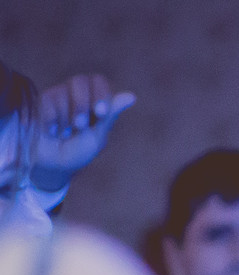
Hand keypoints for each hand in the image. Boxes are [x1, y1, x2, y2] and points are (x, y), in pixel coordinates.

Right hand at [32, 74, 134, 192]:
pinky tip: (53, 132)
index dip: (100, 93)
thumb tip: (132, 96)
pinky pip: (47, 101)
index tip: (100, 113)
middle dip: (81, 104)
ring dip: (65, 116)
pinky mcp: (42, 102)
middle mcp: (77, 94)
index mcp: (95, 100)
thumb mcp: (97, 135)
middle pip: (79, 80)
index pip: (98, 81)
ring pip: (62, 92)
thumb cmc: (79, 151)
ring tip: (65, 133)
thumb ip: (110, 114)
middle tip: (80, 126)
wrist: (52, 164)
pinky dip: (51, 120)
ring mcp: (59, 96)